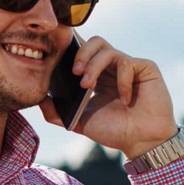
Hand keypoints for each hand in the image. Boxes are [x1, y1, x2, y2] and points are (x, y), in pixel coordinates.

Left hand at [39, 36, 178, 157]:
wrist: (141, 142)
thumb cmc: (114, 131)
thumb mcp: (80, 122)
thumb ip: (57, 113)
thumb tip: (38, 99)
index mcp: (97, 75)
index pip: (83, 51)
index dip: (71, 47)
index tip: (58, 54)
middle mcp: (112, 67)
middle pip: (94, 42)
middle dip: (80, 53)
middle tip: (74, 72)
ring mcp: (129, 66)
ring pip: (107, 49)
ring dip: (93, 65)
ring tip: (87, 85)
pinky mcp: (145, 68)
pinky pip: (127, 63)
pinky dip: (121, 81)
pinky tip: (124, 100)